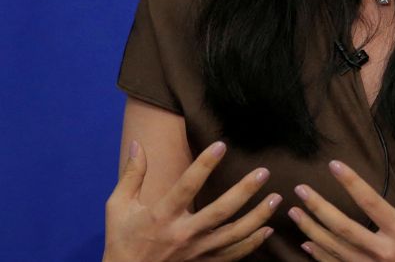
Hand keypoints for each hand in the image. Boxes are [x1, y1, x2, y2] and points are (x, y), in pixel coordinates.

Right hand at [103, 140, 280, 261]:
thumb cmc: (122, 240)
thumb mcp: (118, 206)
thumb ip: (131, 175)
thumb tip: (137, 144)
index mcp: (161, 216)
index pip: (187, 185)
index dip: (204, 165)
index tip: (221, 145)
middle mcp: (183, 235)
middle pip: (220, 211)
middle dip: (245, 191)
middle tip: (264, 172)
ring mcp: (196, 252)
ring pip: (233, 235)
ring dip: (257, 217)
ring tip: (276, 198)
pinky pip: (233, 256)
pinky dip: (252, 244)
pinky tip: (266, 229)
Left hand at [288, 154, 394, 261]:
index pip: (370, 202)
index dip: (351, 182)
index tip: (334, 165)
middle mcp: (383, 252)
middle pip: (342, 228)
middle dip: (318, 207)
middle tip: (300, 190)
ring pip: (334, 248)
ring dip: (311, 229)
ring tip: (294, 212)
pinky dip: (320, 255)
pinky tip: (306, 243)